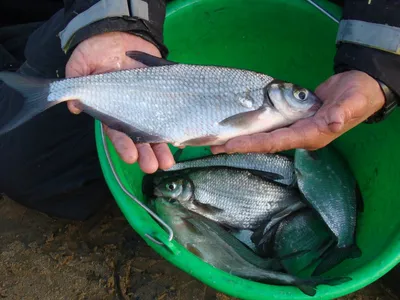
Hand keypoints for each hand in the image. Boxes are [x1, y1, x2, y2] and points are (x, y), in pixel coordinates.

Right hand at [65, 32, 174, 172]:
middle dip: (145, 154)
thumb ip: (76, 80)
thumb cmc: (98, 50)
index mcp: (112, 110)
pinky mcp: (165, 97)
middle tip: (152, 167)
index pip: (116, 132)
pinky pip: (172, 113)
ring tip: (167, 163)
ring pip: (156, 131)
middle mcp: (131, 112)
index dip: (123, 145)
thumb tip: (73, 106)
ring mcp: (150, 105)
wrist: (122, 34)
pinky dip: (177, 126)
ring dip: (162, 148)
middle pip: (139, 138)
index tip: (131, 157)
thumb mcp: (82, 62)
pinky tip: (182, 139)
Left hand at [211, 70, 384, 153]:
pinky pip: (268, 126)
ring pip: (263, 136)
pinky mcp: (291, 120)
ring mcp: (294, 128)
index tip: (230, 146)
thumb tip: (332, 121)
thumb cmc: (358, 95)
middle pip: (264, 143)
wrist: (359, 89)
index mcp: (310, 134)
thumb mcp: (353, 101)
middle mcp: (299, 135)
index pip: (276, 142)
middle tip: (213, 147)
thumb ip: (342, 111)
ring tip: (216, 141)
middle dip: (239, 145)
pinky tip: (237, 127)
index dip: (253, 144)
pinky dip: (251, 128)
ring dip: (241, 139)